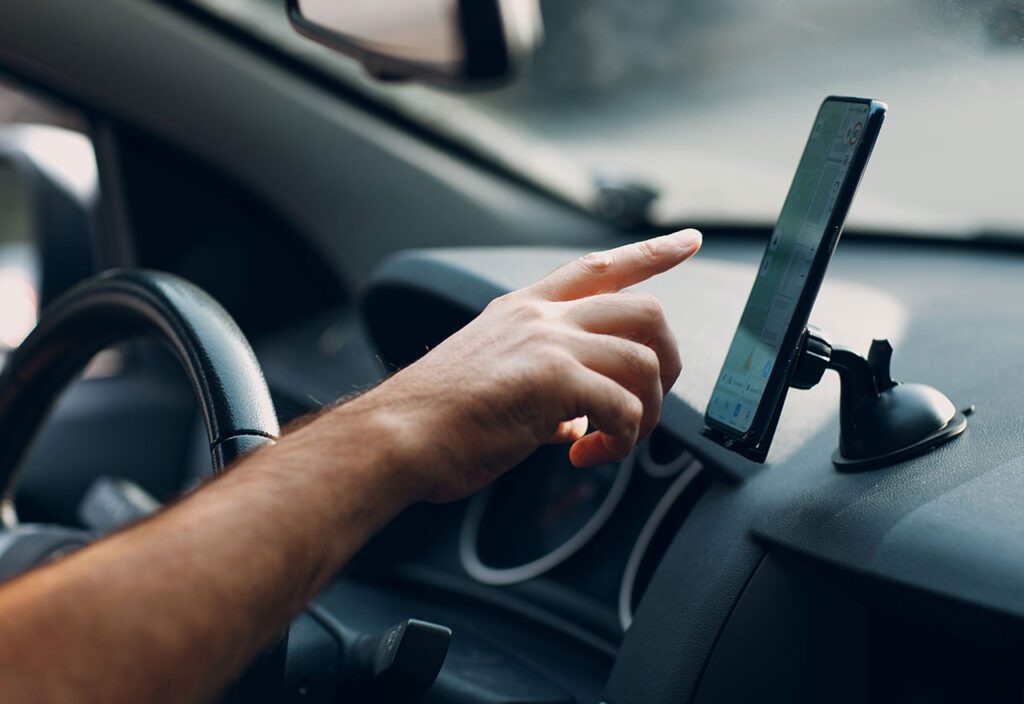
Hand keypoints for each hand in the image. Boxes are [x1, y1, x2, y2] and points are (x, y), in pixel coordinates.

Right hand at [344, 229, 701, 502]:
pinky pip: (625, 407)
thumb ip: (544, 392)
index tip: (688, 241)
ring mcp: (548, 341)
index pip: (598, 266)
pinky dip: (621, 440)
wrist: (398, 435)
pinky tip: (589, 455)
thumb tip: (574, 420)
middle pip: (645, 310)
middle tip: (650, 403)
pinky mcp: (553, 378)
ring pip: (645, 360)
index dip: (650, 254)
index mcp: (524, 309)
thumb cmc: (436, 420)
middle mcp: (541, 316)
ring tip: (613, 443)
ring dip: (647, 413)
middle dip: (667, 360)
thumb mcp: (495, 384)